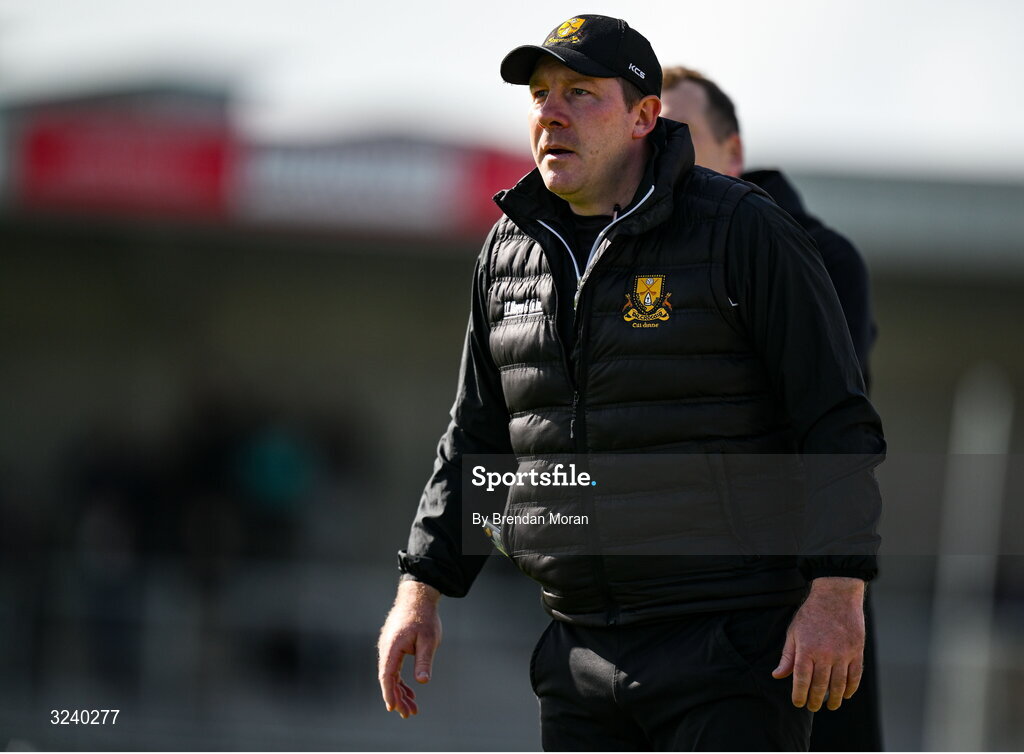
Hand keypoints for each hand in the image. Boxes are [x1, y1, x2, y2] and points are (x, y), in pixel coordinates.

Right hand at [377, 580, 442, 718]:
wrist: (418, 597)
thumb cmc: (424, 617)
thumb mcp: (428, 640)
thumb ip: (423, 660)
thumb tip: (422, 681)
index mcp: (392, 647)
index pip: (387, 675)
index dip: (389, 693)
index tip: (393, 708)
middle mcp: (386, 648)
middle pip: (388, 679)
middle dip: (397, 698)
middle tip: (409, 714)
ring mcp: (388, 648)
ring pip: (390, 675)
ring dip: (399, 691)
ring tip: (412, 708)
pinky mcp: (393, 647)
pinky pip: (394, 668)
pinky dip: (400, 681)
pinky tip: (409, 692)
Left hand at [771, 577, 865, 711]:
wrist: (836, 596)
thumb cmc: (811, 614)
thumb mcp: (794, 632)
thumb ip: (788, 656)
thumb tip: (778, 675)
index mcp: (806, 649)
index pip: (801, 679)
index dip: (799, 694)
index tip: (798, 703)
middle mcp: (825, 654)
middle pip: (820, 685)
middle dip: (815, 700)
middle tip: (812, 707)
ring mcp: (843, 654)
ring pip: (838, 685)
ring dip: (834, 699)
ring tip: (829, 706)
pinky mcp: (857, 652)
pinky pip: (855, 676)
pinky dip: (850, 688)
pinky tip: (845, 695)